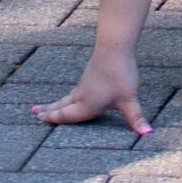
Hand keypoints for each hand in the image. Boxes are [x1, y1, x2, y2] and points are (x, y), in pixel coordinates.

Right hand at [33, 47, 148, 133]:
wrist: (114, 49)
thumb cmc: (120, 76)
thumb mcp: (129, 100)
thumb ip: (135, 118)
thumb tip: (147, 133)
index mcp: (86, 106)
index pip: (66, 117)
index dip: (54, 120)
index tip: (39, 120)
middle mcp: (81, 96)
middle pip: (61, 107)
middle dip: (48, 112)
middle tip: (34, 114)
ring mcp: (84, 84)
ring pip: (66, 97)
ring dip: (55, 103)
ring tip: (42, 106)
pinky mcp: (90, 74)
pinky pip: (74, 90)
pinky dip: (67, 95)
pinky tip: (72, 94)